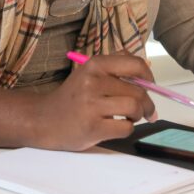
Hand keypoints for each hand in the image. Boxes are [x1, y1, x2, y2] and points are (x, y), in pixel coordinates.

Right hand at [32, 54, 157, 150]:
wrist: (44, 119)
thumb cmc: (73, 96)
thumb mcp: (89, 73)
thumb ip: (115, 67)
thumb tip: (147, 73)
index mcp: (94, 65)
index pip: (135, 64)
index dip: (148, 76)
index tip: (149, 84)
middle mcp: (93, 82)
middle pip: (138, 91)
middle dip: (147, 103)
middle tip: (145, 110)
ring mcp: (92, 106)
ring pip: (134, 108)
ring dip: (137, 115)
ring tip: (129, 117)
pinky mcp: (92, 128)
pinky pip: (125, 128)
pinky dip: (127, 128)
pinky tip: (117, 126)